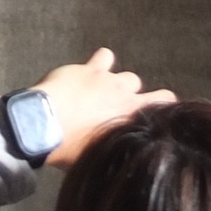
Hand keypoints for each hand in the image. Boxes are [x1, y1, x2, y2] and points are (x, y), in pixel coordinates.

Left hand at [32, 48, 174, 169]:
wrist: (45, 125)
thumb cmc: (72, 148)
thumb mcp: (102, 155)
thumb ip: (118, 147)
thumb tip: (124, 155)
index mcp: (131, 115)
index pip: (165, 101)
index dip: (164, 104)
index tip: (159, 110)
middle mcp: (124, 93)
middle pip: (136, 85)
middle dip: (129, 94)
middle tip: (115, 106)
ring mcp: (105, 78)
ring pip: (123, 74)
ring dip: (115, 81)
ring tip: (102, 91)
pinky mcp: (87, 69)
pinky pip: (104, 56)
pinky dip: (101, 62)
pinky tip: (93, 69)